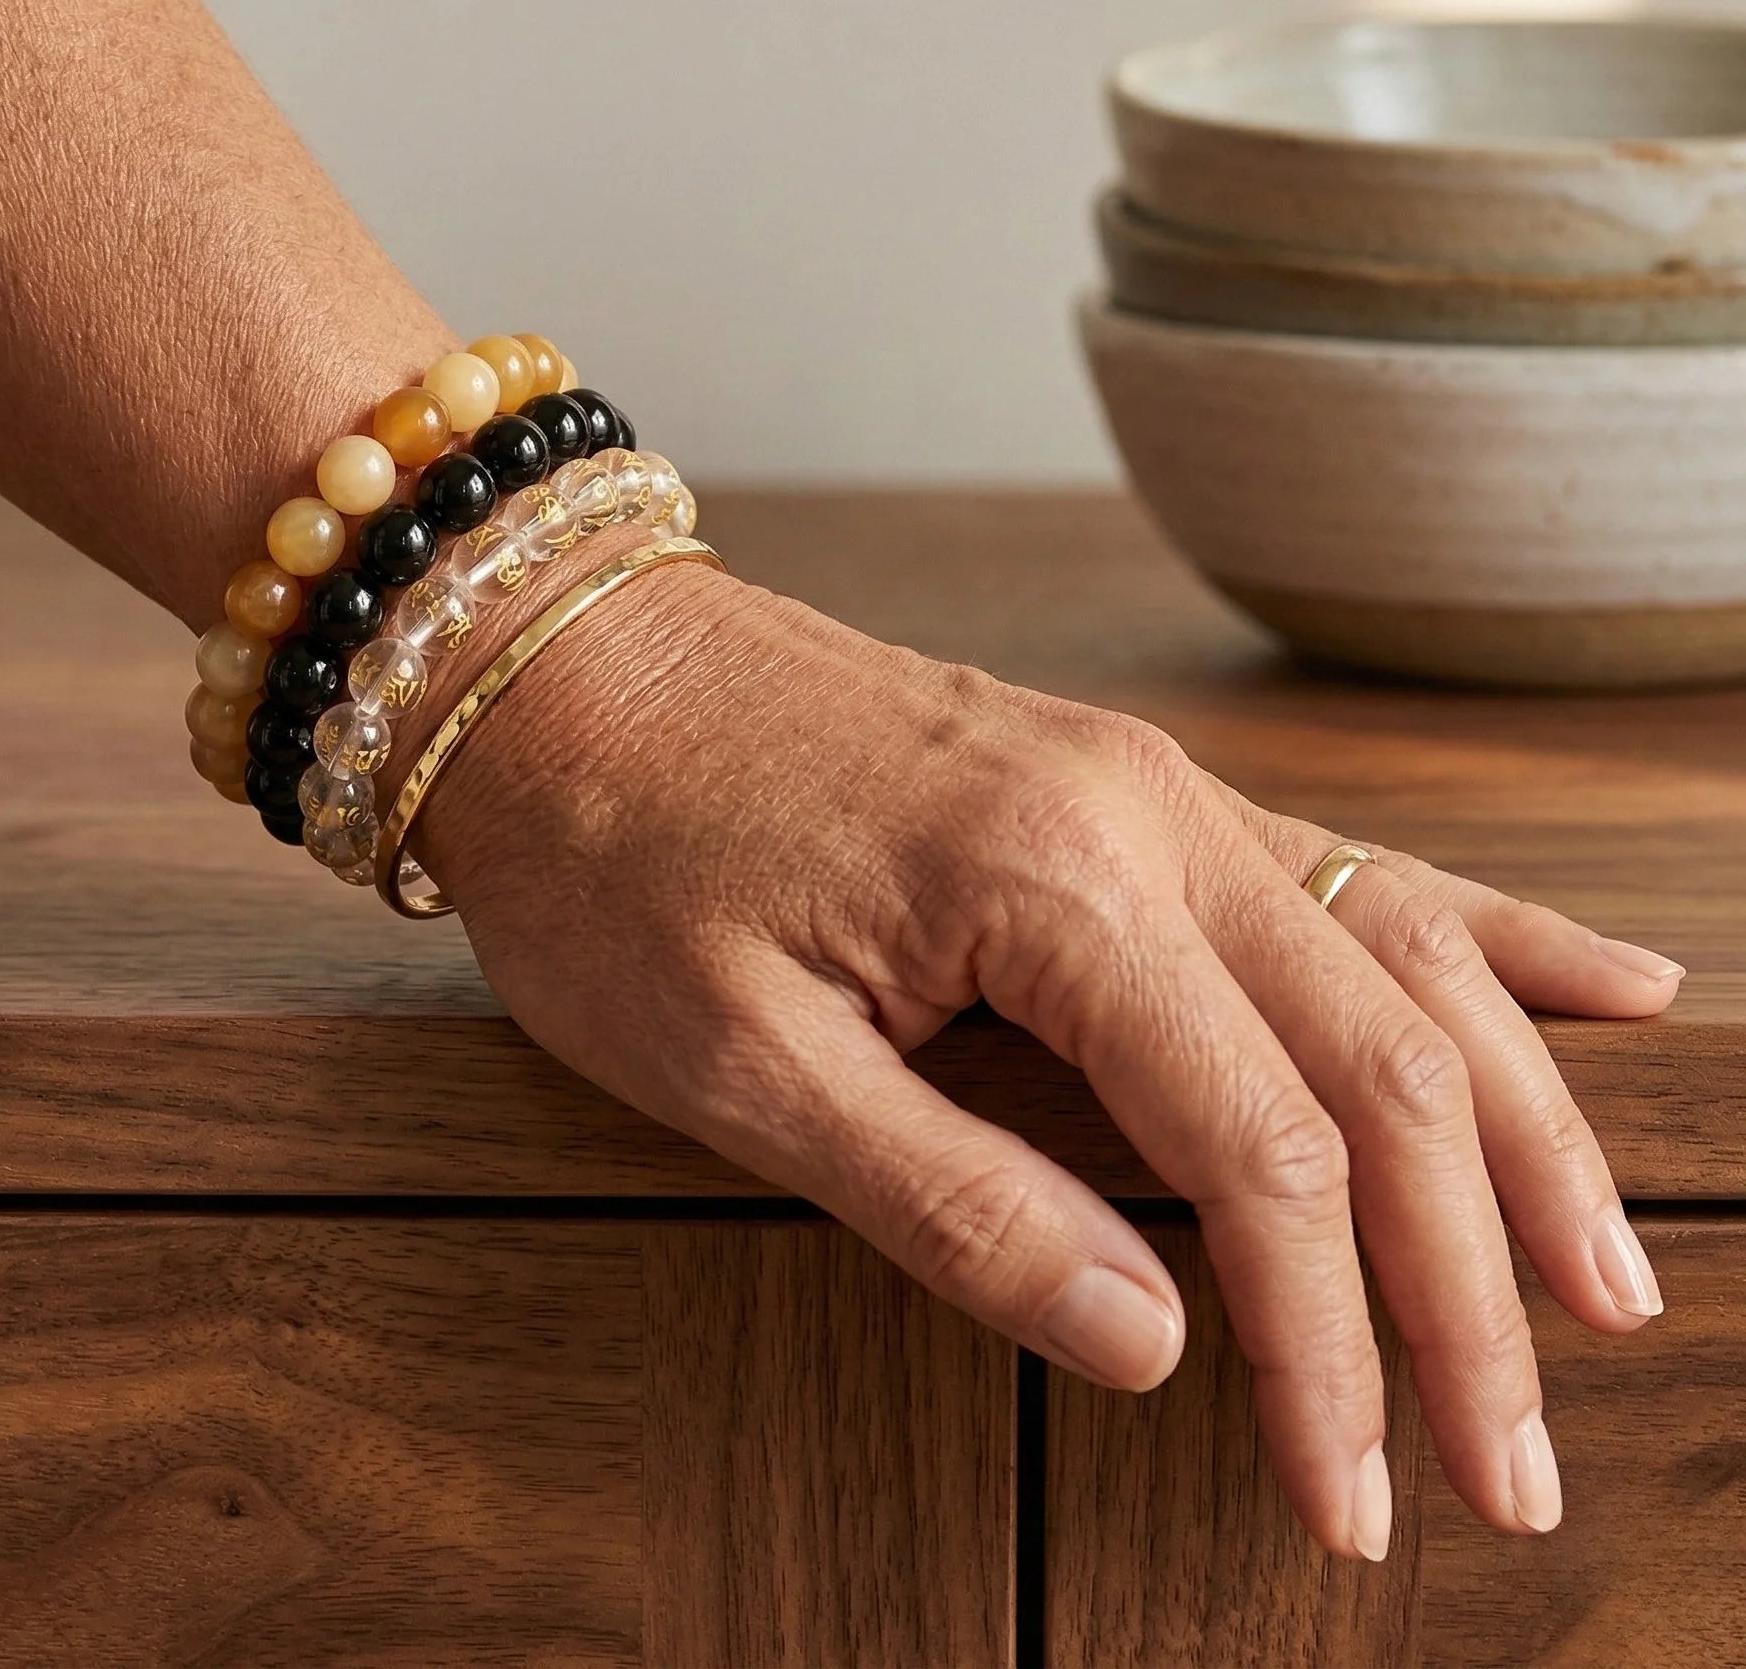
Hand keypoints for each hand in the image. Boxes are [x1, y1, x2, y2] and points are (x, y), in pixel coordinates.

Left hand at [420, 565, 1680, 1560]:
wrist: (555, 661)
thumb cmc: (617, 855)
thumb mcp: (739, 1063)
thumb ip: (956, 1201)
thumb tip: (1159, 1345)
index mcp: (1053, 883)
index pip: (1265, 1156)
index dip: (1328, 1350)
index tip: (1353, 1502)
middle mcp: (1147, 812)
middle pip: (1382, 1067)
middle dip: (1462, 1286)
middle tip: (1513, 1470)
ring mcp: (1151, 783)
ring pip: (1402, 964)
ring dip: (1517, 1136)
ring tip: (1607, 1288)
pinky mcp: (1125, 782)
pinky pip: (1348, 869)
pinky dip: (1483, 947)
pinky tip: (1602, 989)